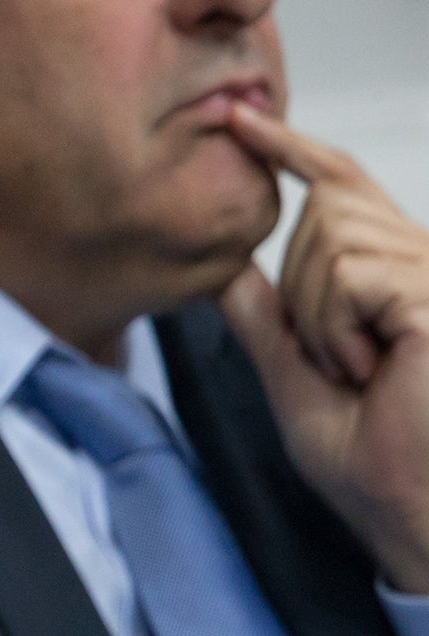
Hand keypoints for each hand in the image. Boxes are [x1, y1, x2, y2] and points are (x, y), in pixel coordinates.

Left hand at [219, 103, 428, 591]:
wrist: (409, 514)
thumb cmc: (370, 460)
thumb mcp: (293, 376)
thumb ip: (265, 318)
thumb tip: (227, 268)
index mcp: (395, 274)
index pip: (343, 185)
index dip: (293, 149)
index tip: (242, 120)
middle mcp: (425, 260)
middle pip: (323, 212)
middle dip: (302, 292)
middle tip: (342, 364)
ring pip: (331, 241)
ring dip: (319, 317)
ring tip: (362, 370)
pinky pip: (348, 276)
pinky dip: (338, 329)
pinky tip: (373, 369)